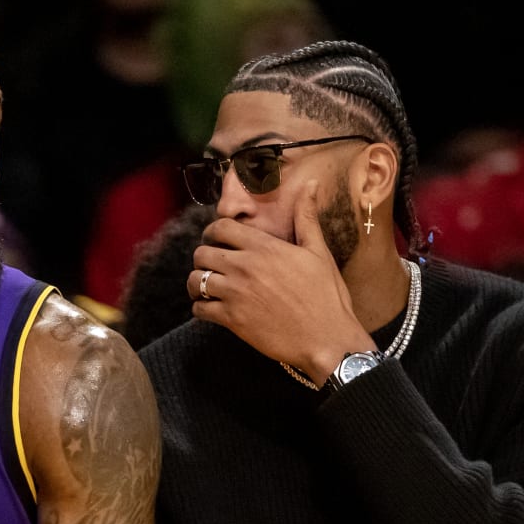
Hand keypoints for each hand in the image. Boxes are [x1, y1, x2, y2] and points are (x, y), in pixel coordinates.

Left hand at [187, 181, 375, 378]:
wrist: (326, 339)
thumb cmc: (326, 297)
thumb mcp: (319, 252)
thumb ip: (307, 218)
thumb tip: (311, 185)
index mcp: (264, 247)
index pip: (221, 228)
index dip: (213, 232)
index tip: (217, 240)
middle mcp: (245, 267)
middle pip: (201, 253)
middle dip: (203, 258)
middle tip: (212, 266)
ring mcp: (236, 294)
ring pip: (196, 281)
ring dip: (197, 283)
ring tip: (207, 287)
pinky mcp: (232, 320)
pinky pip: (199, 309)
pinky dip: (201, 308)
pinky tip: (212, 308)